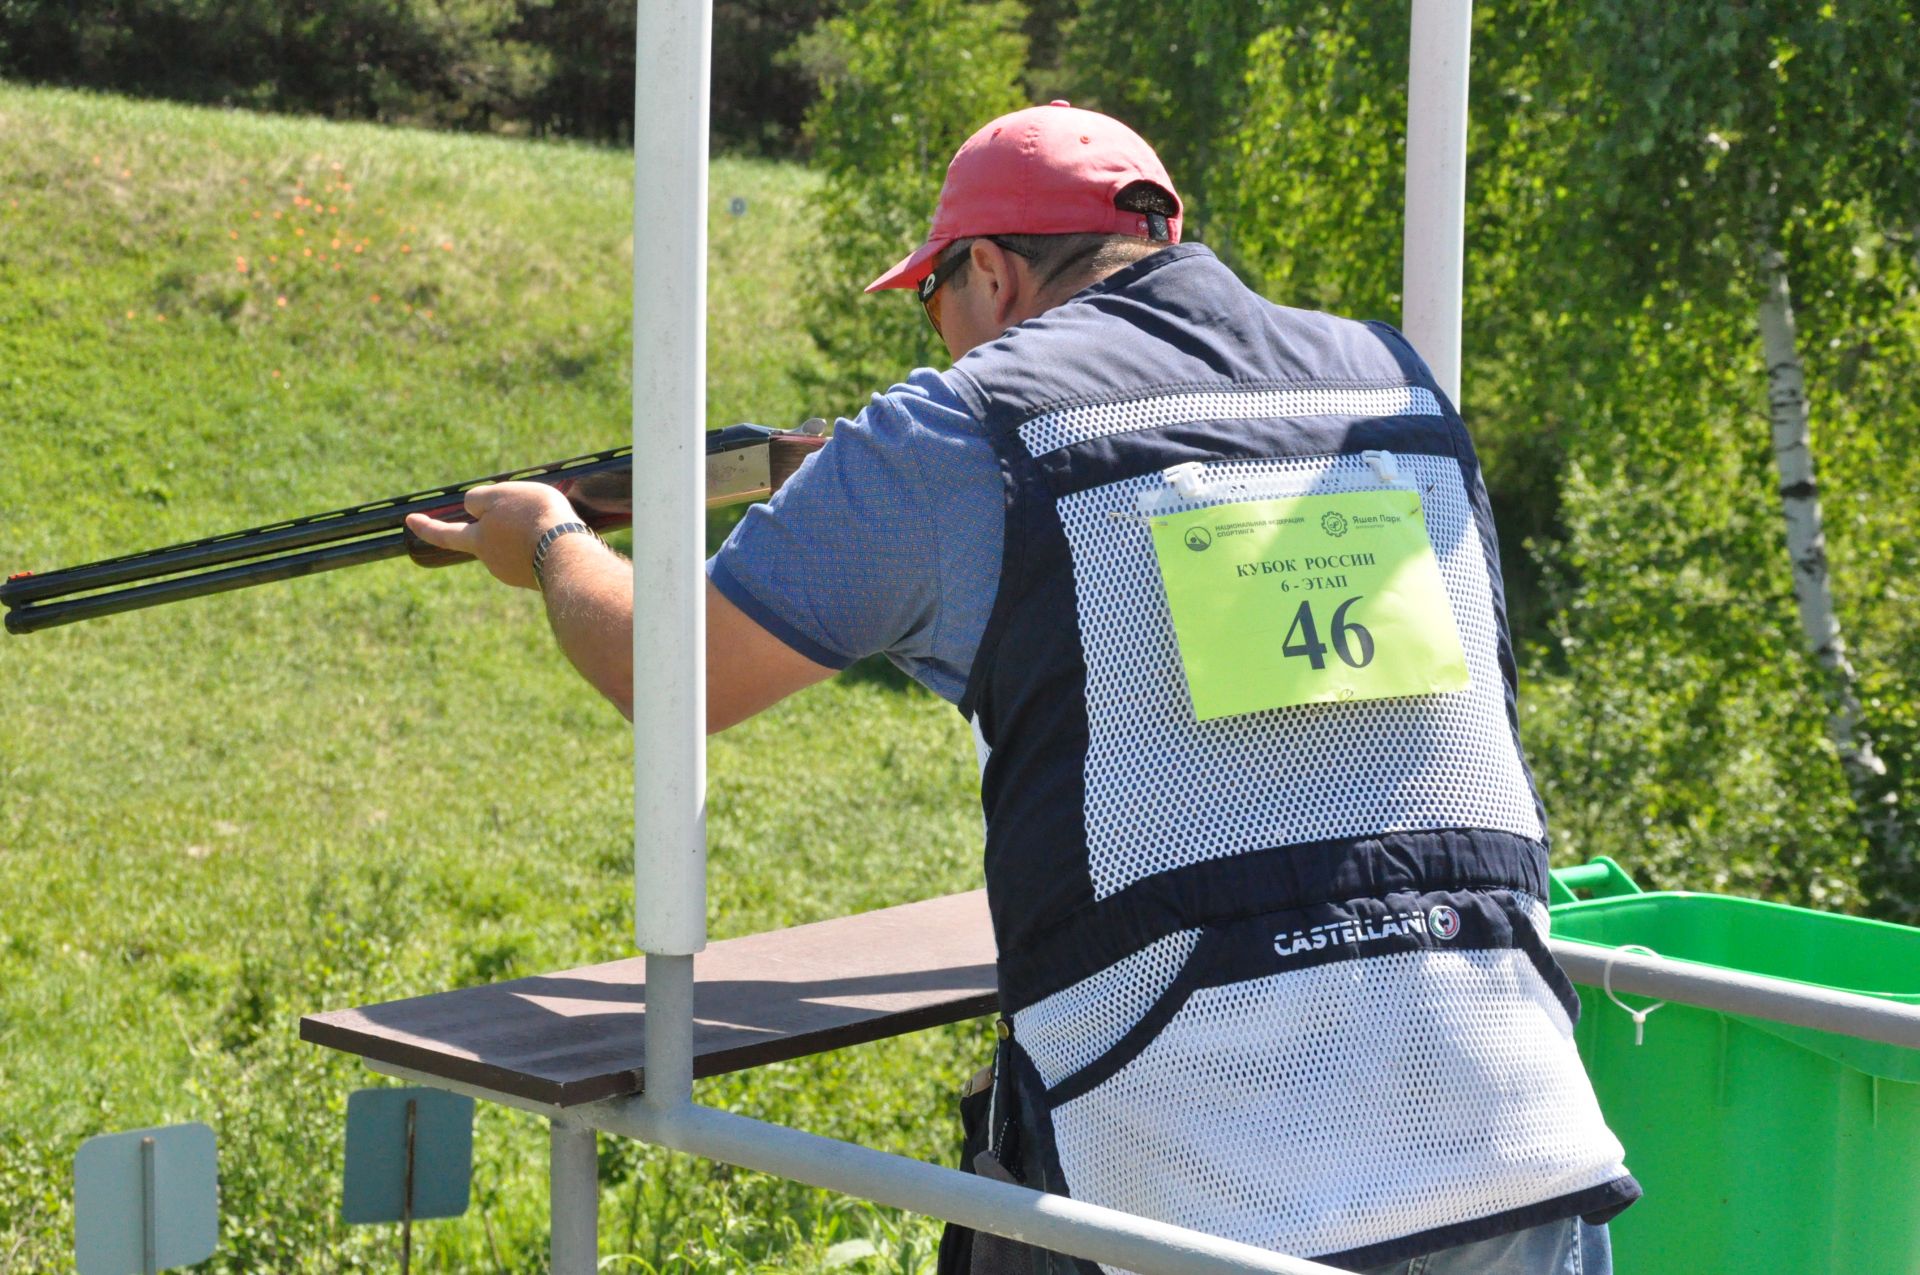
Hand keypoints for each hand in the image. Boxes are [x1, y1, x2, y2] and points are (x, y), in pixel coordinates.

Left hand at [406, 481, 574, 589]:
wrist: (570, 553)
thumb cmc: (534, 519)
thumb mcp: (501, 496)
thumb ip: (480, 500)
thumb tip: (474, 509)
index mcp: (478, 542)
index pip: (445, 534)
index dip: (426, 526)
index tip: (409, 520)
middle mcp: (493, 561)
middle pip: (489, 538)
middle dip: (500, 525)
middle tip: (521, 513)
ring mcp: (517, 573)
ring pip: (515, 545)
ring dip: (526, 533)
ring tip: (550, 520)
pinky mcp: (540, 578)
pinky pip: (535, 555)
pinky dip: (542, 544)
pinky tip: (560, 537)